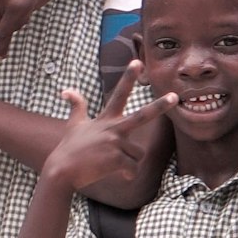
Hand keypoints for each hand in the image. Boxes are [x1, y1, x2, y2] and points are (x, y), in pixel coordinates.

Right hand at [41, 63, 176, 190]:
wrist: (61, 171)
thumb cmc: (69, 148)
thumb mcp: (74, 124)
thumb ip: (76, 106)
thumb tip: (65, 90)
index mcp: (106, 119)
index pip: (119, 94)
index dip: (128, 77)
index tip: (137, 61)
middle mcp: (113, 128)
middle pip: (143, 115)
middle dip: (160, 105)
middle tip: (175, 96)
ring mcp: (115, 143)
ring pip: (138, 153)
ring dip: (130, 162)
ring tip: (111, 164)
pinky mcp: (116, 159)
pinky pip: (133, 169)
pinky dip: (129, 175)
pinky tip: (119, 176)